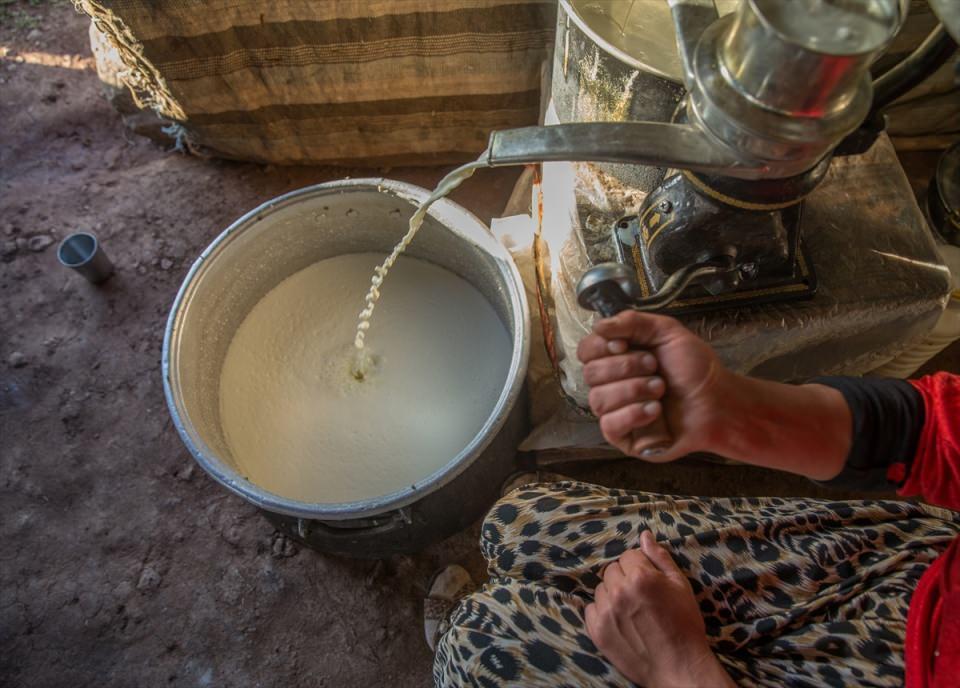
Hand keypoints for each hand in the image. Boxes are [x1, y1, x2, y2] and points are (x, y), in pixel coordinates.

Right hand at [576, 310, 733, 460]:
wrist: (717, 403)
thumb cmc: (695, 370)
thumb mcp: (667, 332)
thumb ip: (632, 321)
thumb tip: (599, 326)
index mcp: (618, 357)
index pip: (586, 350)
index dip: (601, 347)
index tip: (625, 345)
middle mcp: (612, 384)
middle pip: (591, 373)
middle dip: (626, 367)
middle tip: (655, 367)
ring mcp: (615, 411)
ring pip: (599, 399)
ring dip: (634, 390)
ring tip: (661, 390)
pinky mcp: (623, 436)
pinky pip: (609, 425)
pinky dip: (633, 414)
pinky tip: (655, 411)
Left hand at [584, 531, 733, 687]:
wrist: (679, 666)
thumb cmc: (684, 624)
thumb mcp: (680, 585)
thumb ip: (660, 557)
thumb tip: (644, 535)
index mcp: (640, 577)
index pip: (628, 556)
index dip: (640, 567)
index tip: (649, 582)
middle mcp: (619, 591)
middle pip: (612, 570)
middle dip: (624, 578)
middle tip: (640, 596)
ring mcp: (606, 612)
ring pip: (601, 589)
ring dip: (612, 594)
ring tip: (631, 611)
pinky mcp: (596, 630)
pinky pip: (591, 609)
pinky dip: (602, 612)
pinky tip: (619, 621)